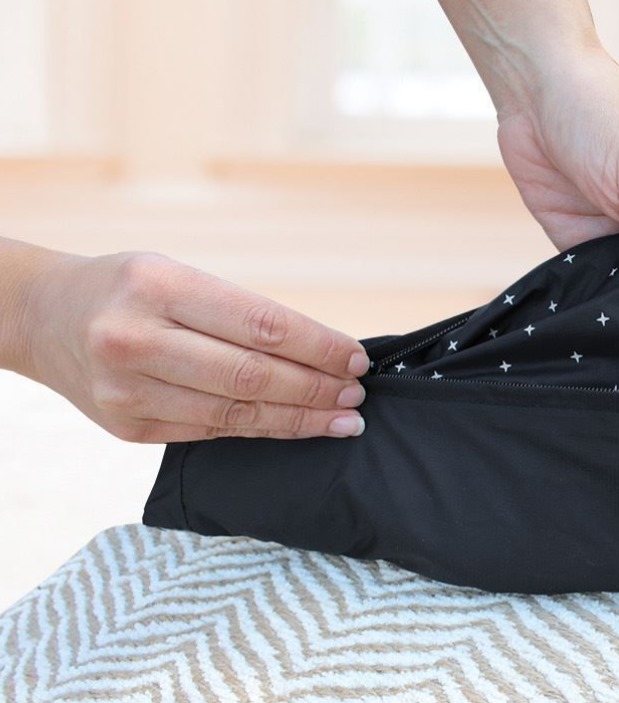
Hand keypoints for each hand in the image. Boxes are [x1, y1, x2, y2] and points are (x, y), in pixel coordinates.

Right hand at [22, 251, 369, 442]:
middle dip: (316, 388)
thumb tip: (321, 351)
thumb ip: (238, 312)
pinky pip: (211, 431)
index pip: (260, 324)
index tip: (356, 359)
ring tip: (341, 419)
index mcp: (157, 287)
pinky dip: (261, 430)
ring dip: (299, 418)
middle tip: (356, 395)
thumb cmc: (126, 289)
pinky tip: (295, 427)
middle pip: (251, 374)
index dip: (318, 347)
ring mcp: (127, 390)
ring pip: (235, 411)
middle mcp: (136, 339)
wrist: (41, 318)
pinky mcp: (127, 427)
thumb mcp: (176, 275)